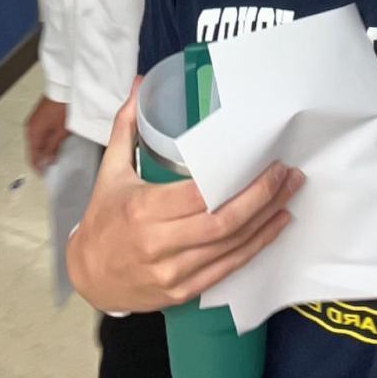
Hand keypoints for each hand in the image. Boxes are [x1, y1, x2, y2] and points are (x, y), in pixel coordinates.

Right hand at [25, 96, 68, 172]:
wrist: (62, 90)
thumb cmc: (61, 107)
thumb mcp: (60, 132)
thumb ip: (53, 148)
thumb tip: (48, 161)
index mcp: (32, 134)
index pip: (32, 157)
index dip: (38, 168)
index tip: (43, 175)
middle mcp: (30, 128)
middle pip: (33, 150)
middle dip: (41, 159)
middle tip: (49, 167)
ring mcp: (33, 122)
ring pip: (36, 142)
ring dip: (43, 150)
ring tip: (53, 156)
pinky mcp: (38, 118)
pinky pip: (38, 134)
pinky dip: (44, 141)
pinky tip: (52, 144)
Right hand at [67, 81, 303, 313]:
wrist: (87, 277)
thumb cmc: (102, 219)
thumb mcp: (110, 170)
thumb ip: (127, 127)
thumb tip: (139, 85)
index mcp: (142, 210)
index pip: (197, 196)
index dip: (235, 182)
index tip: (263, 162)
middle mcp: (159, 244)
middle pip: (222, 223)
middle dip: (261, 199)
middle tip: (288, 176)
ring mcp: (173, 273)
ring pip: (230, 248)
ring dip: (265, 222)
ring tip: (289, 196)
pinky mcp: (183, 292)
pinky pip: (226, 270)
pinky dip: (254, 248)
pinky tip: (273, 228)